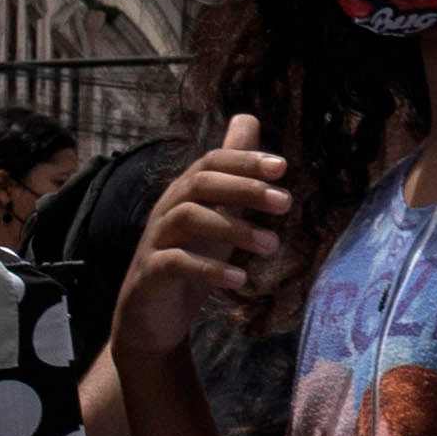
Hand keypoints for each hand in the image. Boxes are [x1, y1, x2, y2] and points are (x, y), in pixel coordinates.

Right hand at [113, 117, 288, 359]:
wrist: (152, 315)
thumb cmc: (190, 258)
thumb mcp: (218, 212)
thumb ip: (233, 173)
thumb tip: (249, 120)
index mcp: (186, 192)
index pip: (212, 162)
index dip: (245, 160)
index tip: (282, 168)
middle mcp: (168, 209)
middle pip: (201, 183)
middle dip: (245, 188)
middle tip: (286, 202)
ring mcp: (156, 240)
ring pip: (189, 218)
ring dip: (234, 229)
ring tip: (272, 245)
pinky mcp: (150, 273)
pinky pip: (175, 262)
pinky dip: (208, 269)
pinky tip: (239, 279)